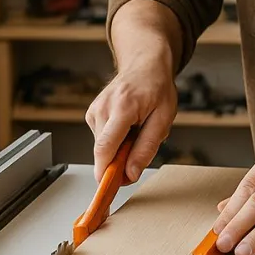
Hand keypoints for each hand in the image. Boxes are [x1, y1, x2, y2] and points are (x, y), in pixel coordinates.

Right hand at [85, 55, 177, 183]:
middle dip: (119, 161)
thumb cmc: (157, 89)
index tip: (106, 189)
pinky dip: (114, 140)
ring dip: (119, 148)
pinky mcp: (91, 113)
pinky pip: (101, 138)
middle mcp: (103, 108)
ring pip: (102, 146)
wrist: (145, 65)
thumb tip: (130, 174)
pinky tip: (127, 126)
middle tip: (140, 148)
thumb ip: (146, 148)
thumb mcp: (163, 119)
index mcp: (122, 107)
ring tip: (136, 130)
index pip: (105, 147)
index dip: (104, 172)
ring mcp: (94, 110)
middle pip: (102, 150)